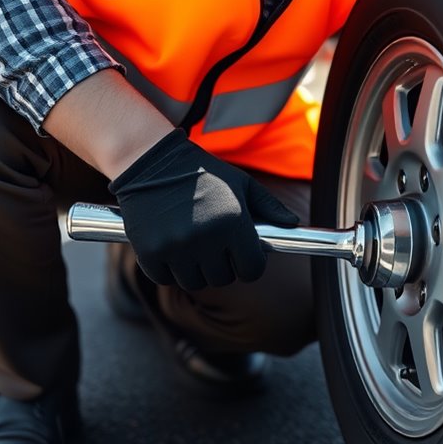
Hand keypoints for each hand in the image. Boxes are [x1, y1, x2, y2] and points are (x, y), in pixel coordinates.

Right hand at [108, 129, 299, 290]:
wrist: (151, 160)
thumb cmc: (202, 173)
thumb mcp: (240, 183)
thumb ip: (269, 206)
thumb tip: (293, 224)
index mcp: (233, 221)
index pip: (252, 269)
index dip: (249, 264)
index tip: (241, 256)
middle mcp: (206, 237)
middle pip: (223, 278)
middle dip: (222, 265)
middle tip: (213, 244)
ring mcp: (176, 247)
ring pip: (195, 282)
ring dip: (195, 270)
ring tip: (191, 244)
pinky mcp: (150, 252)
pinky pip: (165, 278)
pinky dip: (168, 268)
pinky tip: (169, 245)